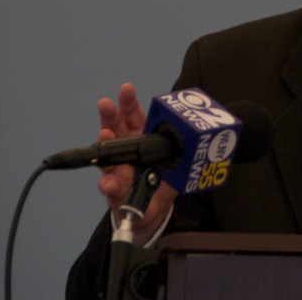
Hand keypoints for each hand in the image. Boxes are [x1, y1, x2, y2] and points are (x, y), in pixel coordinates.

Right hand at [95, 83, 177, 245]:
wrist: (150, 212)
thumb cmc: (161, 184)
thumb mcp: (177, 170)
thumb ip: (185, 158)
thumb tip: (197, 144)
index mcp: (141, 139)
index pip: (134, 117)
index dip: (130, 103)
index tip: (127, 89)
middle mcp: (125, 151)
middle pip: (115, 128)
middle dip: (111, 114)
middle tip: (107, 103)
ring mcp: (117, 169)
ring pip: (106, 152)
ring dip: (104, 141)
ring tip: (104, 133)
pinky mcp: (114, 190)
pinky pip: (110, 186)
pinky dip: (108, 183)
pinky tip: (109, 182)